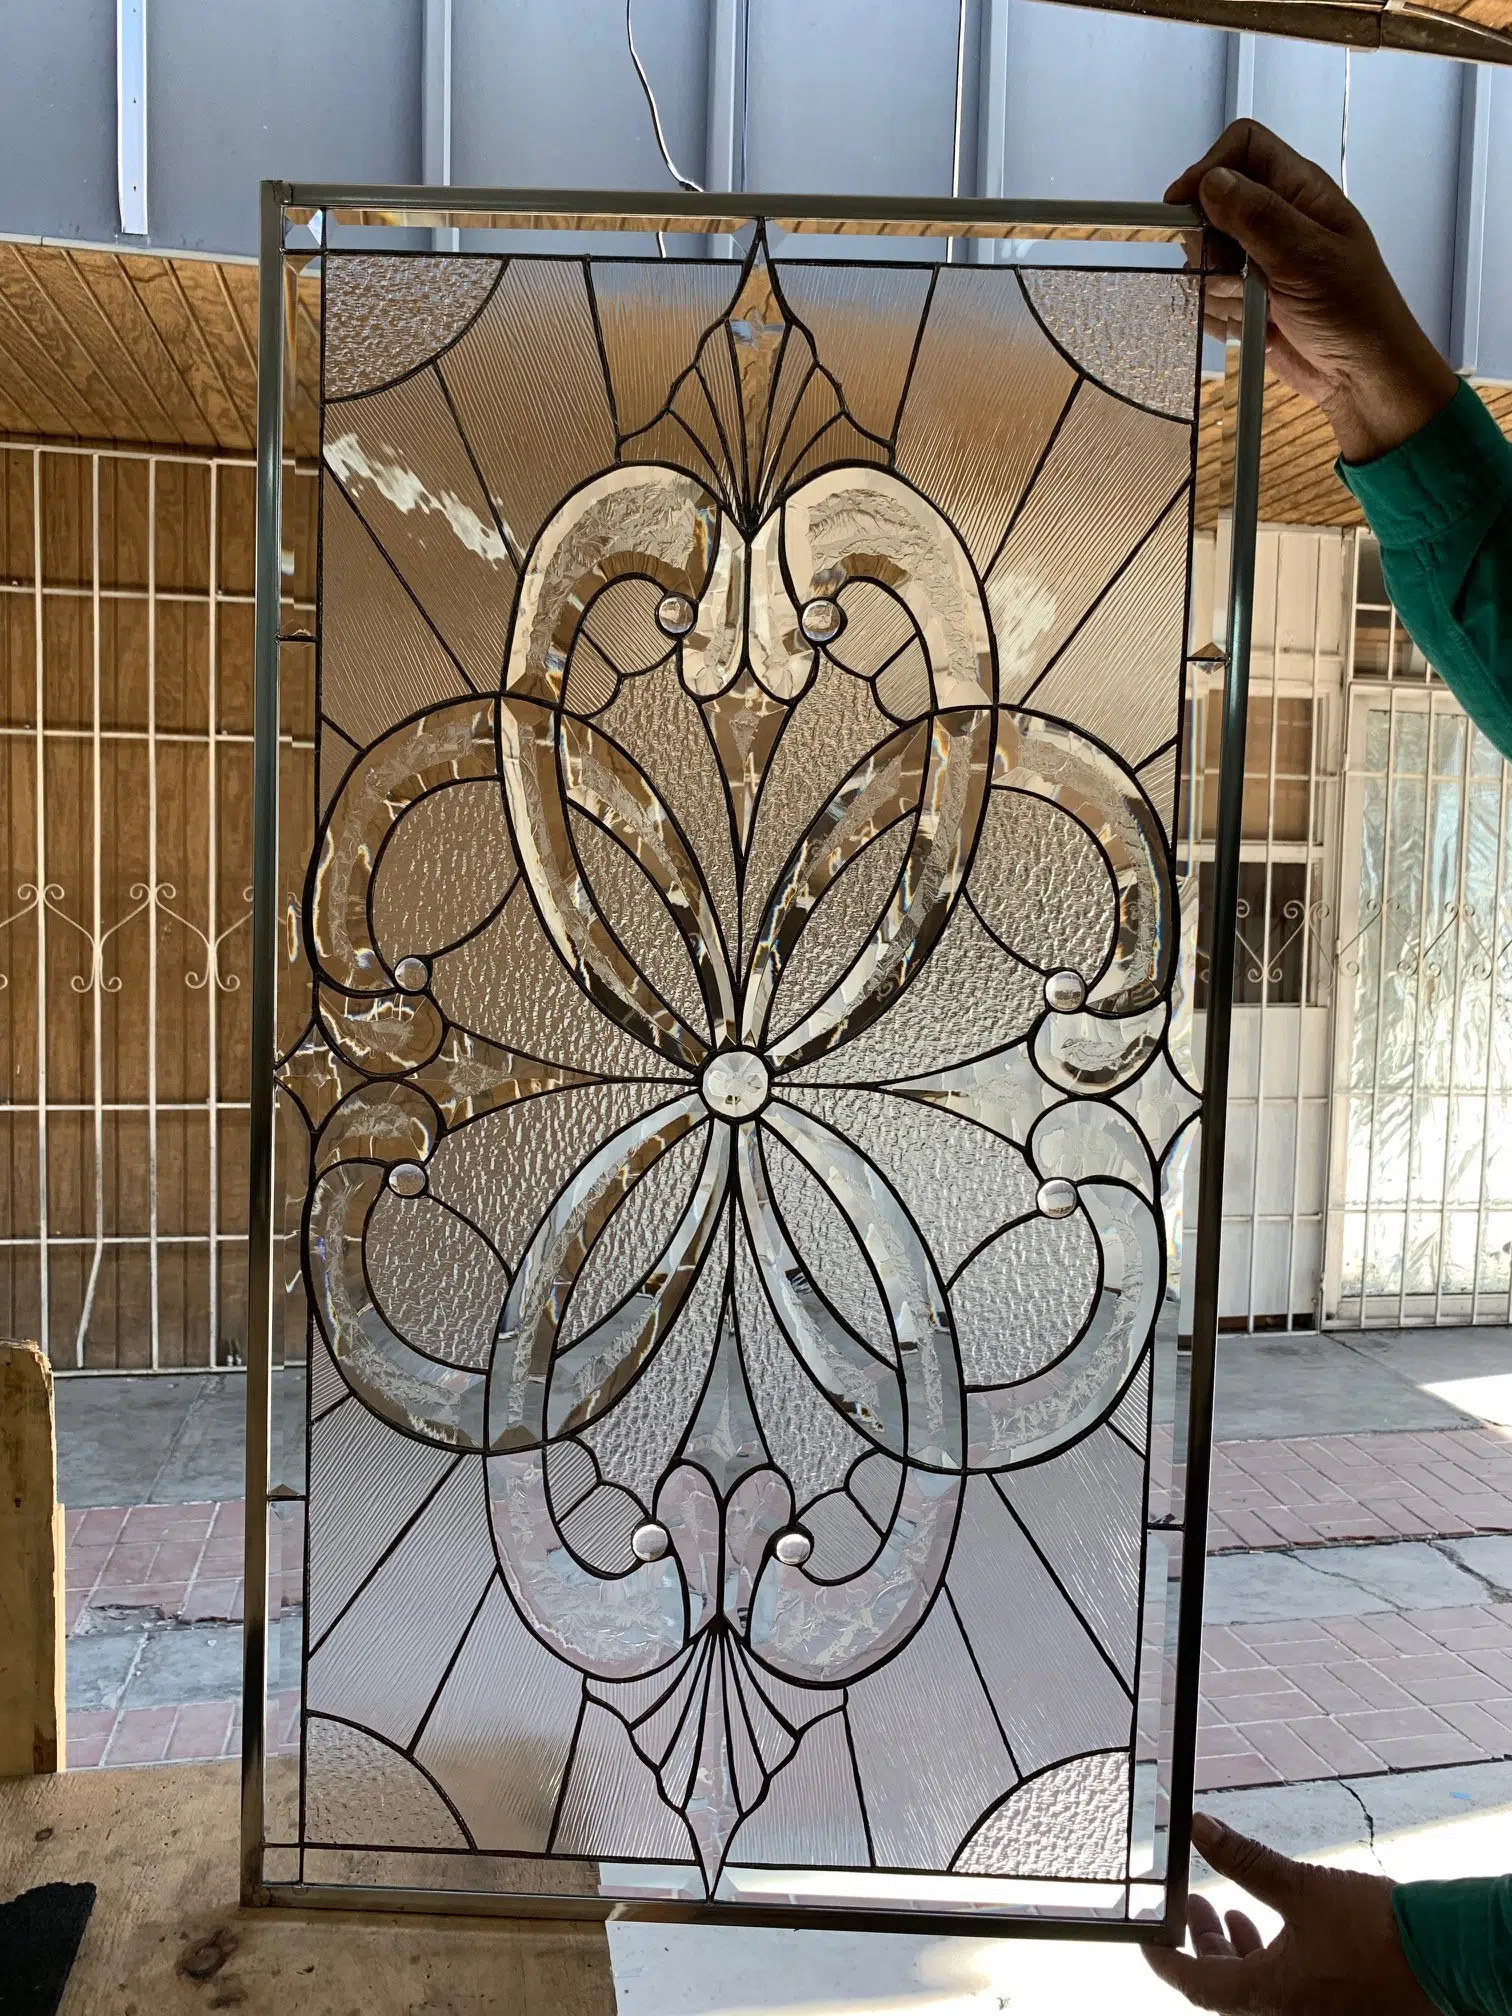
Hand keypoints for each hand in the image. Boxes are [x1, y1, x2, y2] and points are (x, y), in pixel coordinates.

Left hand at [1144, 1813, 1437, 2013]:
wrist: (1444, 1959)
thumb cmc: (1375, 1929)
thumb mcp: (1301, 1886)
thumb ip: (1245, 1859)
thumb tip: (1198, 1828)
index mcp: (1270, 1997)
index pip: (1196, 1986)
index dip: (1166, 1960)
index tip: (1148, 1937)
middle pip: (1226, 1989)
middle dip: (1205, 1946)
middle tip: (1195, 1906)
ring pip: (1259, 1990)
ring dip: (1239, 1951)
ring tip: (1229, 1911)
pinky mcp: (1338, 2010)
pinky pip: (1289, 1991)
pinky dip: (1273, 1961)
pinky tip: (1279, 1929)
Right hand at [1165, 119, 1457, 464]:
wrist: (1360, 378)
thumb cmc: (1352, 312)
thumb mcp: (1306, 258)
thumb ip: (1257, 216)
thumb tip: (1210, 181)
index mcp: (1300, 191)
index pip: (1243, 146)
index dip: (1209, 167)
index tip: (1183, 204)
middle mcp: (1276, 217)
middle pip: (1212, 203)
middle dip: (1209, 241)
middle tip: (1233, 269)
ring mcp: (1260, 259)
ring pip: (1205, 255)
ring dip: (1218, 285)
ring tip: (1254, 304)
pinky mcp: (1248, 297)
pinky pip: (1210, 296)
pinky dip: (1221, 314)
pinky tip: (1250, 325)